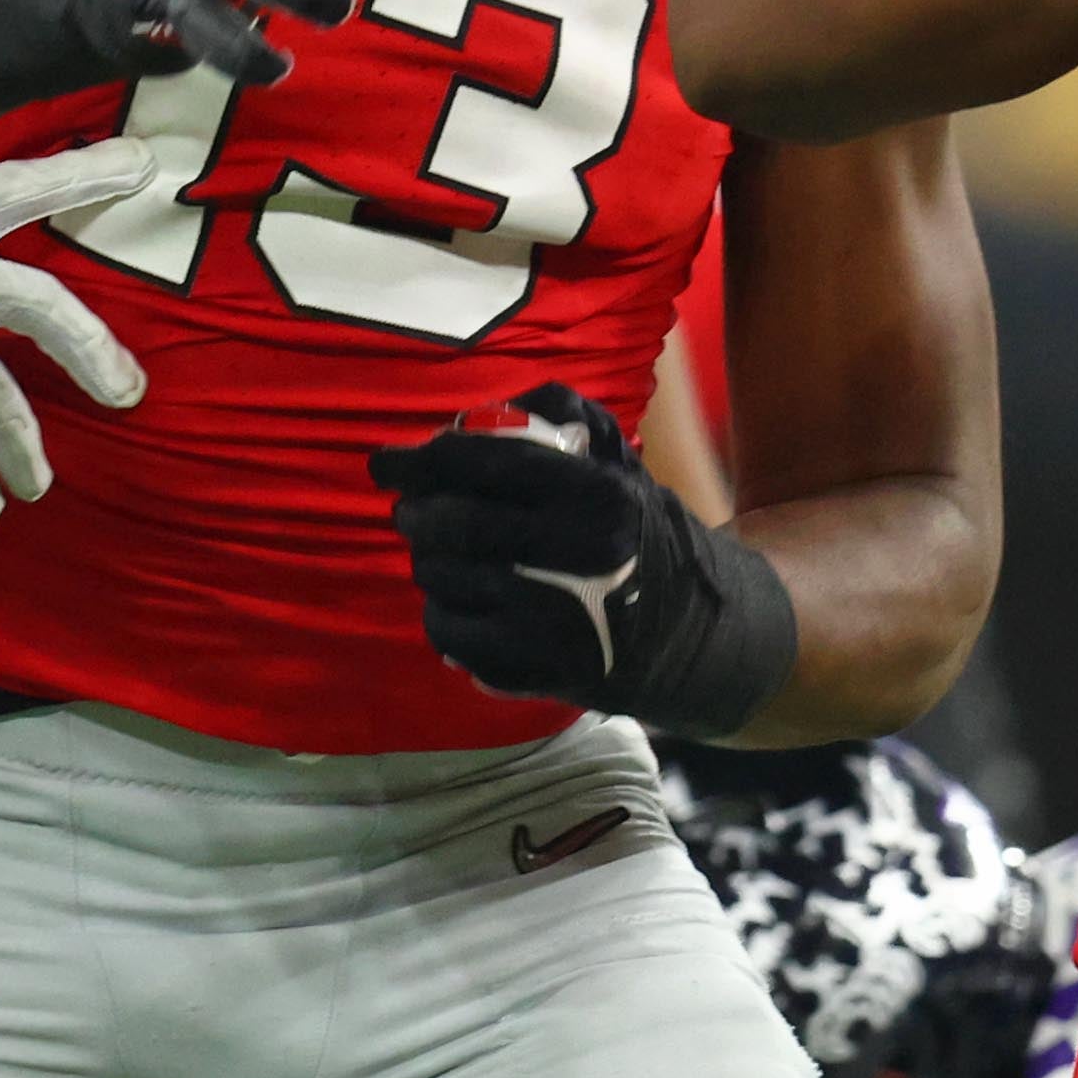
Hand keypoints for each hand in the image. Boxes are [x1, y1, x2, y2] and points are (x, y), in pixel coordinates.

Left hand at [377, 384, 796, 738]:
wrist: (693, 635)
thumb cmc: (641, 535)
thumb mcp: (621, 465)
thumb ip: (564, 419)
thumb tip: (488, 410)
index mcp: (596, 495)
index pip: (486, 463)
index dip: (421, 458)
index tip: (384, 462)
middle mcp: (575, 554)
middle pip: (454, 524)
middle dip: (415, 512)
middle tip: (408, 510)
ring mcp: (553, 617)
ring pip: (445, 578)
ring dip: (428, 561)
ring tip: (440, 555)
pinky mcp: (535, 668)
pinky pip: (450, 633)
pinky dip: (440, 613)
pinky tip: (458, 601)